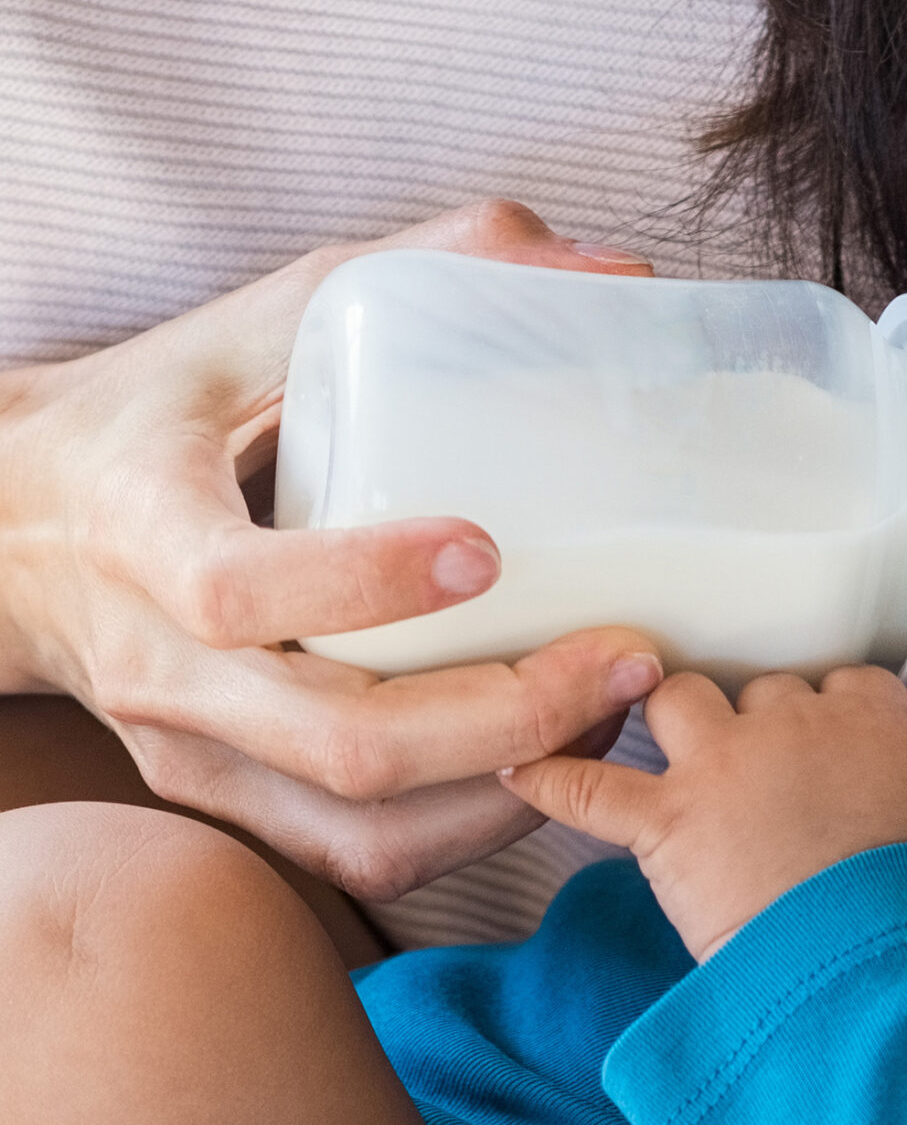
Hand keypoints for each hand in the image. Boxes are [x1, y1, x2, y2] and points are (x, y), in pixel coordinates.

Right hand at [0, 200, 663, 899]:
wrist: (17, 528)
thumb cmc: (160, 413)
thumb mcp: (260, 318)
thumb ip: (425, 269)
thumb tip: (612, 269)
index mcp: (141, 529)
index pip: (237, 591)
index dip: (365, 583)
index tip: (488, 553)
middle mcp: (160, 665)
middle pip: (341, 743)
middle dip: (509, 717)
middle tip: (628, 659)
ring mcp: (191, 752)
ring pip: (363, 827)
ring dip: (512, 790)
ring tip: (610, 713)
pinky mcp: (228, 802)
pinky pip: (360, 856)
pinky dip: (472, 828)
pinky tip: (548, 762)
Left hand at [501, 666, 906, 959]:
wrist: (862, 941)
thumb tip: (896, 786)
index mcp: (864, 718)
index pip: (843, 681)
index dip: (829, 706)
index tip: (826, 732)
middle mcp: (788, 722)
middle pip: (759, 687)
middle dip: (754, 719)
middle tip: (756, 763)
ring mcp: (722, 765)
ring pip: (678, 698)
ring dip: (669, 714)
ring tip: (664, 737)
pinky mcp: (668, 819)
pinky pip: (588, 788)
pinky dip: (550, 780)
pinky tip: (519, 772)